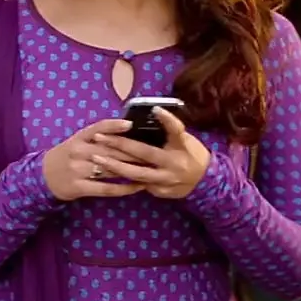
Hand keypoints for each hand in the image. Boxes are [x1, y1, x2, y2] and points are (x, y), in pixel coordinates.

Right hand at [41, 119, 149, 201]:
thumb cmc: (67, 156)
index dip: (114, 125)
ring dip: (132, 170)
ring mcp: (78, 170)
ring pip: (110, 169)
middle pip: (110, 150)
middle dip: (133, 151)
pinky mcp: (79, 187)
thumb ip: (97, 137)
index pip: (98, 127)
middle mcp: (78, 152)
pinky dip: (123, 188)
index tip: (131, 124)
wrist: (43, 176)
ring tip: (151, 169)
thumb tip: (127, 131)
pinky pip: (105, 188)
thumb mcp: (77, 141)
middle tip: (154, 152)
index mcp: (79, 138)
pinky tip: (137, 187)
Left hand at [87, 108, 211, 199]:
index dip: (167, 119)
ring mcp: (167, 179)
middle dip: (120, 145)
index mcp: (182, 146)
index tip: (155, 109)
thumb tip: (149, 116)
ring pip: (137, 174)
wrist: (204, 181)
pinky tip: (107, 174)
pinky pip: (140, 184)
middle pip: (145, 153)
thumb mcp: (184, 139)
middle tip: (100, 137)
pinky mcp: (161, 191)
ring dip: (114, 165)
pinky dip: (124, 179)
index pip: (176, 129)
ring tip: (96, 158)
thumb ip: (168, 132)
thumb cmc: (191, 153)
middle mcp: (174, 163)